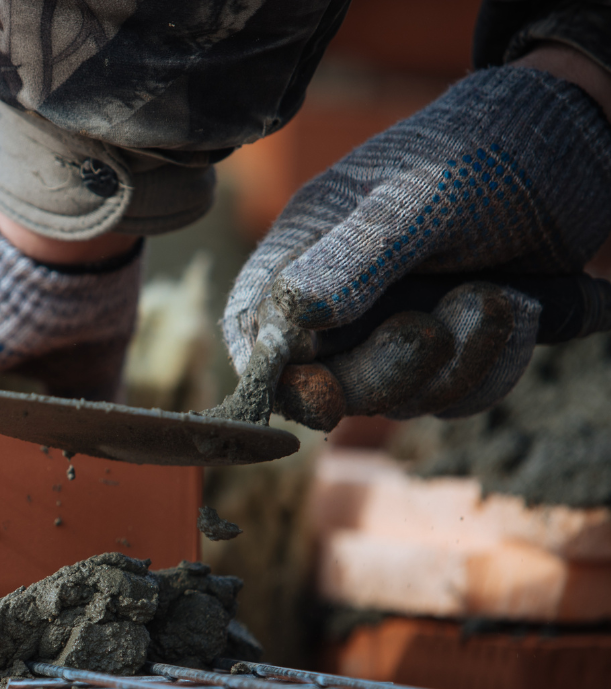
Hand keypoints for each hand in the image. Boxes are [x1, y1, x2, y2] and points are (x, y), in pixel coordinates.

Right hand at [223, 62, 610, 429]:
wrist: (583, 147)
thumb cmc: (487, 152)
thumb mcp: (421, 198)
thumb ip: (357, 256)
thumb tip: (290, 317)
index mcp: (305, 250)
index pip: (253, 325)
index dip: (273, 374)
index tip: (320, 394)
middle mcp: (340, 299)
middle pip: (326, 383)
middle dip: (384, 371)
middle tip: (432, 330)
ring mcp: (394, 328)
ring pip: (399, 398)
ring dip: (457, 363)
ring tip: (498, 297)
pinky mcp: (451, 350)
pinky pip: (455, 396)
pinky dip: (493, 366)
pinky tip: (523, 310)